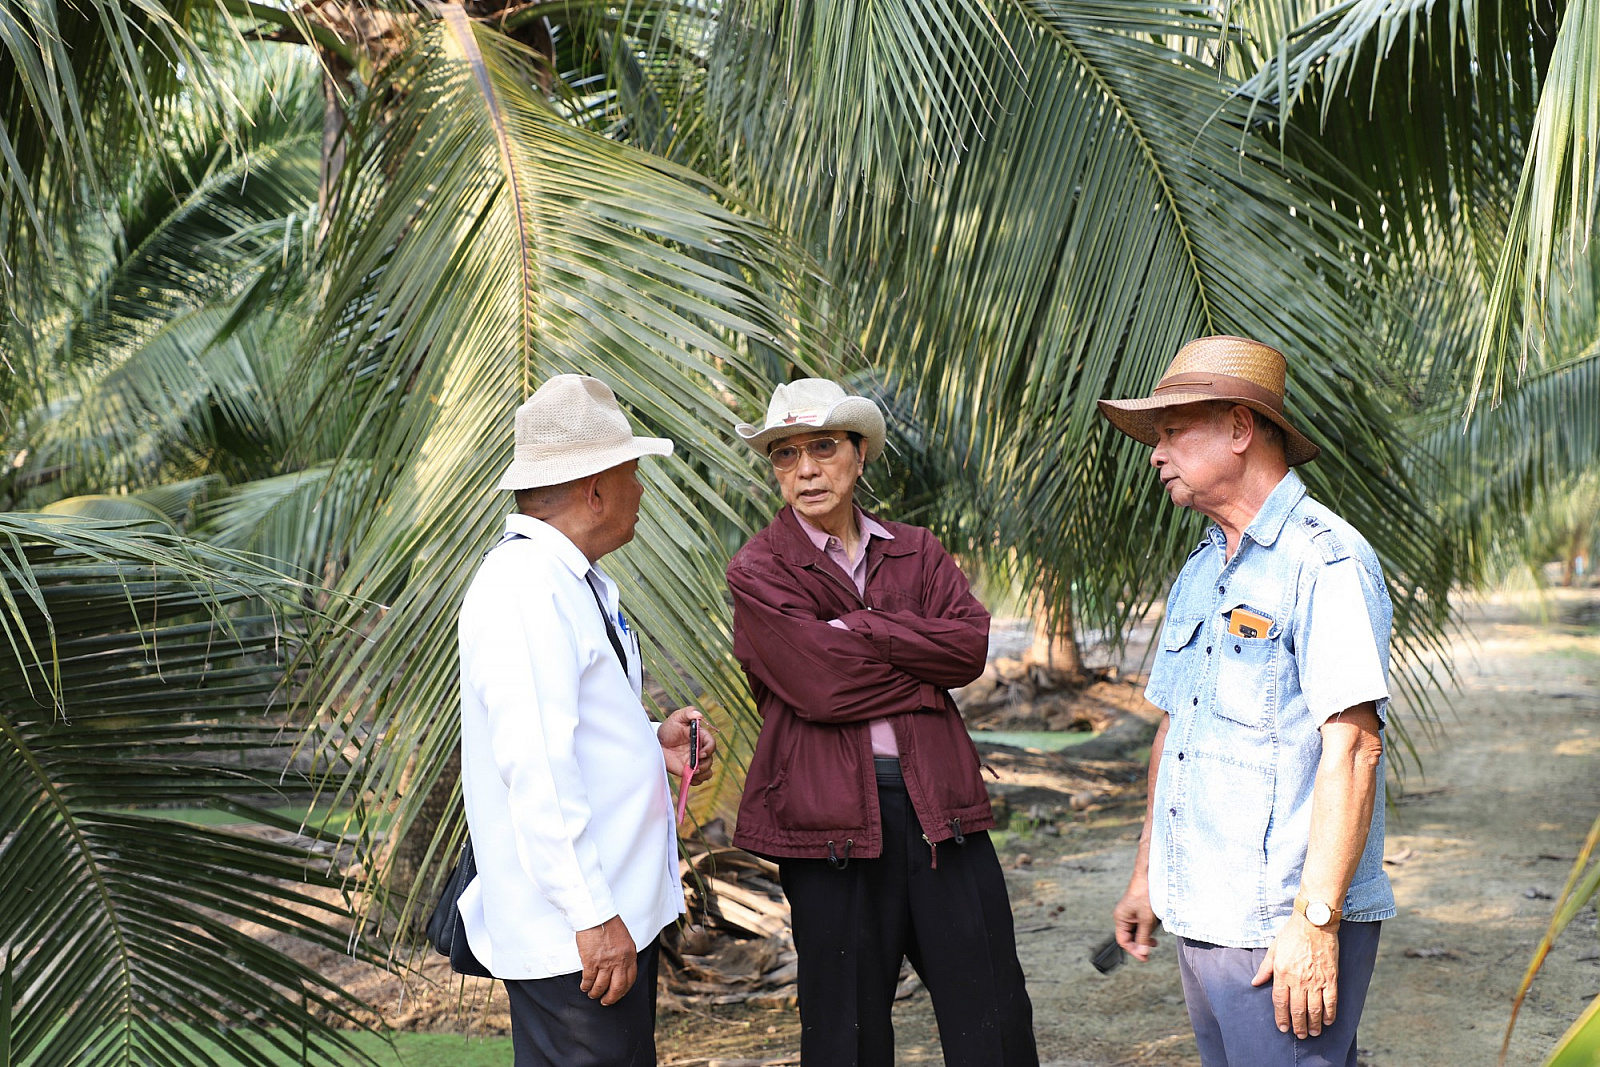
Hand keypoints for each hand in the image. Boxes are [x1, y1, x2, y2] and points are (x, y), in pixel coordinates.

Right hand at [575, 915, 636, 1004]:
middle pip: (617, 987)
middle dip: (611, 998)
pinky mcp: (591, 962)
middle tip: (606, 1001)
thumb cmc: (608, 923)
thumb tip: (620, 967)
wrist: (596, 915)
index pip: (630, 979)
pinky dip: (586, 986)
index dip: (624, 990)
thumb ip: (624, 955)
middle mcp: (619, 961)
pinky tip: (585, 986)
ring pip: (601, 986)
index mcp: (630, 955)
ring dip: (596, 993)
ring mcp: (605, 963)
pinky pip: (588, 980)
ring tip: (593, 994)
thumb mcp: (624, 940)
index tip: (619, 994)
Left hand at [658, 706, 715, 783]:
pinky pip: (698, 780)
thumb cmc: (669, 728)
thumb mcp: (677, 717)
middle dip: (704, 765)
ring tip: (692, 773)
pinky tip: (688, 777)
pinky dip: (695, 781)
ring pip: (707, 772)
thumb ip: (688, 713)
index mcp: (701, 737)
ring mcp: (695, 762)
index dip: (709, 750)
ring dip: (702, 774)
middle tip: (694, 767)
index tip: (700, 754)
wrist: (657, 742)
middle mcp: (701, 750)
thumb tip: (699, 715)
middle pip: (710, 760)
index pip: (711, 744)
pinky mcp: (688, 771)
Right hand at [1113, 881, 1158, 960]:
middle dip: (1141, 943)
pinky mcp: (1137, 909)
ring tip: (1155, 937)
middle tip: (1153, 946)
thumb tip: (1142, 954)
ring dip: (1146, 935)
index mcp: (1120, 919)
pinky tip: (1155, 925)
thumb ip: (1143, 938)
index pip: (1123, 941)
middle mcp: (1123, 916)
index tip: (1145, 957)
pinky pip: (1141, 923)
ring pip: (1137, 931)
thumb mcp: (1146, 921)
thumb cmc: (1146, 895)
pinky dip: (1148, 927)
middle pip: (1130, 937)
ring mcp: (1130, 913)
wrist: (1150, 876)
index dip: (1134, 951)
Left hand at [1251, 915, 1339, 1037]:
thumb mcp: (1274, 949)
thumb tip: (1255, 983)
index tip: (1283, 1028)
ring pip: (1314, 1009)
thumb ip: (1265, 969)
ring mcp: (1316, 980)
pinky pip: (1331, 1001)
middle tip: (1299, 1035)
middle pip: (1297, 1009)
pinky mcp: (1330, 978)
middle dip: (1297, 1025)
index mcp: (1282, 973)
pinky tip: (1327, 1022)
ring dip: (1313, 1024)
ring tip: (1312, 1033)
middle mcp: (1298, 980)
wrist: (1314, 922)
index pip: (1280, 1002)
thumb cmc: (1292, 934)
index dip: (1281, 1017)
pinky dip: (1329, 1014)